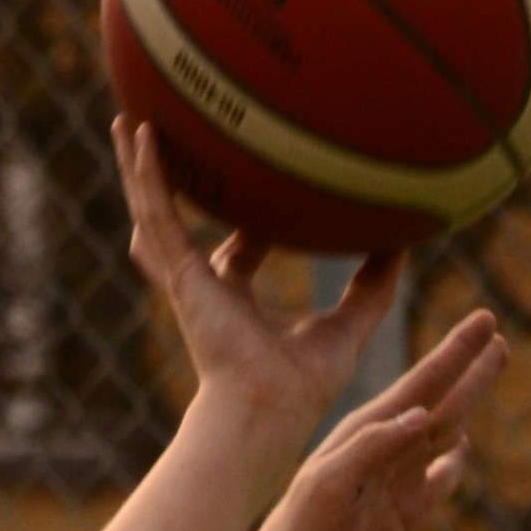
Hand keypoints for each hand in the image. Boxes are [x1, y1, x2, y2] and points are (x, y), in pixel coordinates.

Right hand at [118, 117, 405, 439]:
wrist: (269, 409)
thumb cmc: (302, 385)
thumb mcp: (349, 326)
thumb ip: (374, 286)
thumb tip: (403, 244)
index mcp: (239, 300)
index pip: (238, 253)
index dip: (247, 226)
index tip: (262, 191)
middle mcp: (207, 285)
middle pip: (184, 225)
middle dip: (174, 188)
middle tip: (166, 148)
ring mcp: (187, 278)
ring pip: (155, 209)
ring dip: (139, 166)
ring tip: (127, 121)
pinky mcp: (180, 273)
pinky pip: (159, 212)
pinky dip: (147, 174)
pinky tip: (139, 132)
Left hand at [232, 308, 500, 530]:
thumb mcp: (328, 487)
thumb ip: (372, 448)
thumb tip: (423, 414)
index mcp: (365, 434)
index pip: (422, 385)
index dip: (456, 354)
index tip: (486, 320)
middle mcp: (382, 451)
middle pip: (439, 401)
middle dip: (469, 369)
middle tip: (495, 332)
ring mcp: (392, 483)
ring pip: (442, 436)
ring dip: (466, 404)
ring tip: (485, 375)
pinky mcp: (399, 519)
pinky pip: (435, 485)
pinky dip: (452, 468)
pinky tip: (462, 453)